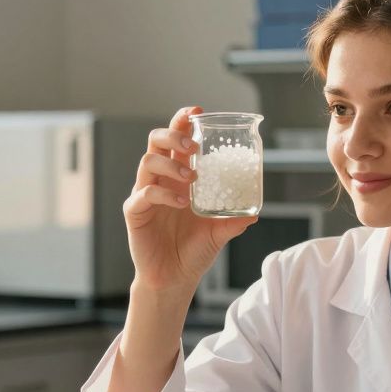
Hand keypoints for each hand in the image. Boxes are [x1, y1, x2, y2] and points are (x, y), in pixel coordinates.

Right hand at [124, 106, 257, 294]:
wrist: (175, 279)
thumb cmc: (193, 251)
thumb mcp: (219, 233)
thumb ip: (234, 221)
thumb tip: (255, 213)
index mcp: (179, 177)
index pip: (177, 140)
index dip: (183, 121)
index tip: (198, 112)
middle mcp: (160, 181)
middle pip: (156, 141)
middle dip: (173, 134)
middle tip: (193, 143)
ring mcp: (145, 194)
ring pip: (147, 162)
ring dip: (171, 164)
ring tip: (192, 177)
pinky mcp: (135, 212)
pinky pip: (143, 194)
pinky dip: (163, 195)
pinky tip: (181, 203)